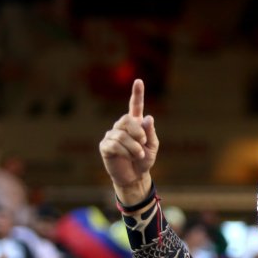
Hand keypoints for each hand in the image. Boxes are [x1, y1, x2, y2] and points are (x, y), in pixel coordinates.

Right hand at [99, 79, 158, 204]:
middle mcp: (121, 127)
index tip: (139, 81)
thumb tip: (147, 118)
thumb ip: (150, 133)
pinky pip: (115, 145)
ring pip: (121, 135)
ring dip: (134, 146)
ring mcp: (111, 136)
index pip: (135, 106)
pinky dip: (125, 152)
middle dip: (137, 131)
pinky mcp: (105, 146)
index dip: (137, 94)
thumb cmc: (144, 160)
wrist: (135, 177)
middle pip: (126, 119)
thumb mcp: (152, 147)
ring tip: (139, 155)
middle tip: (143, 142)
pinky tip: (128, 157)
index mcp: (135, 124)